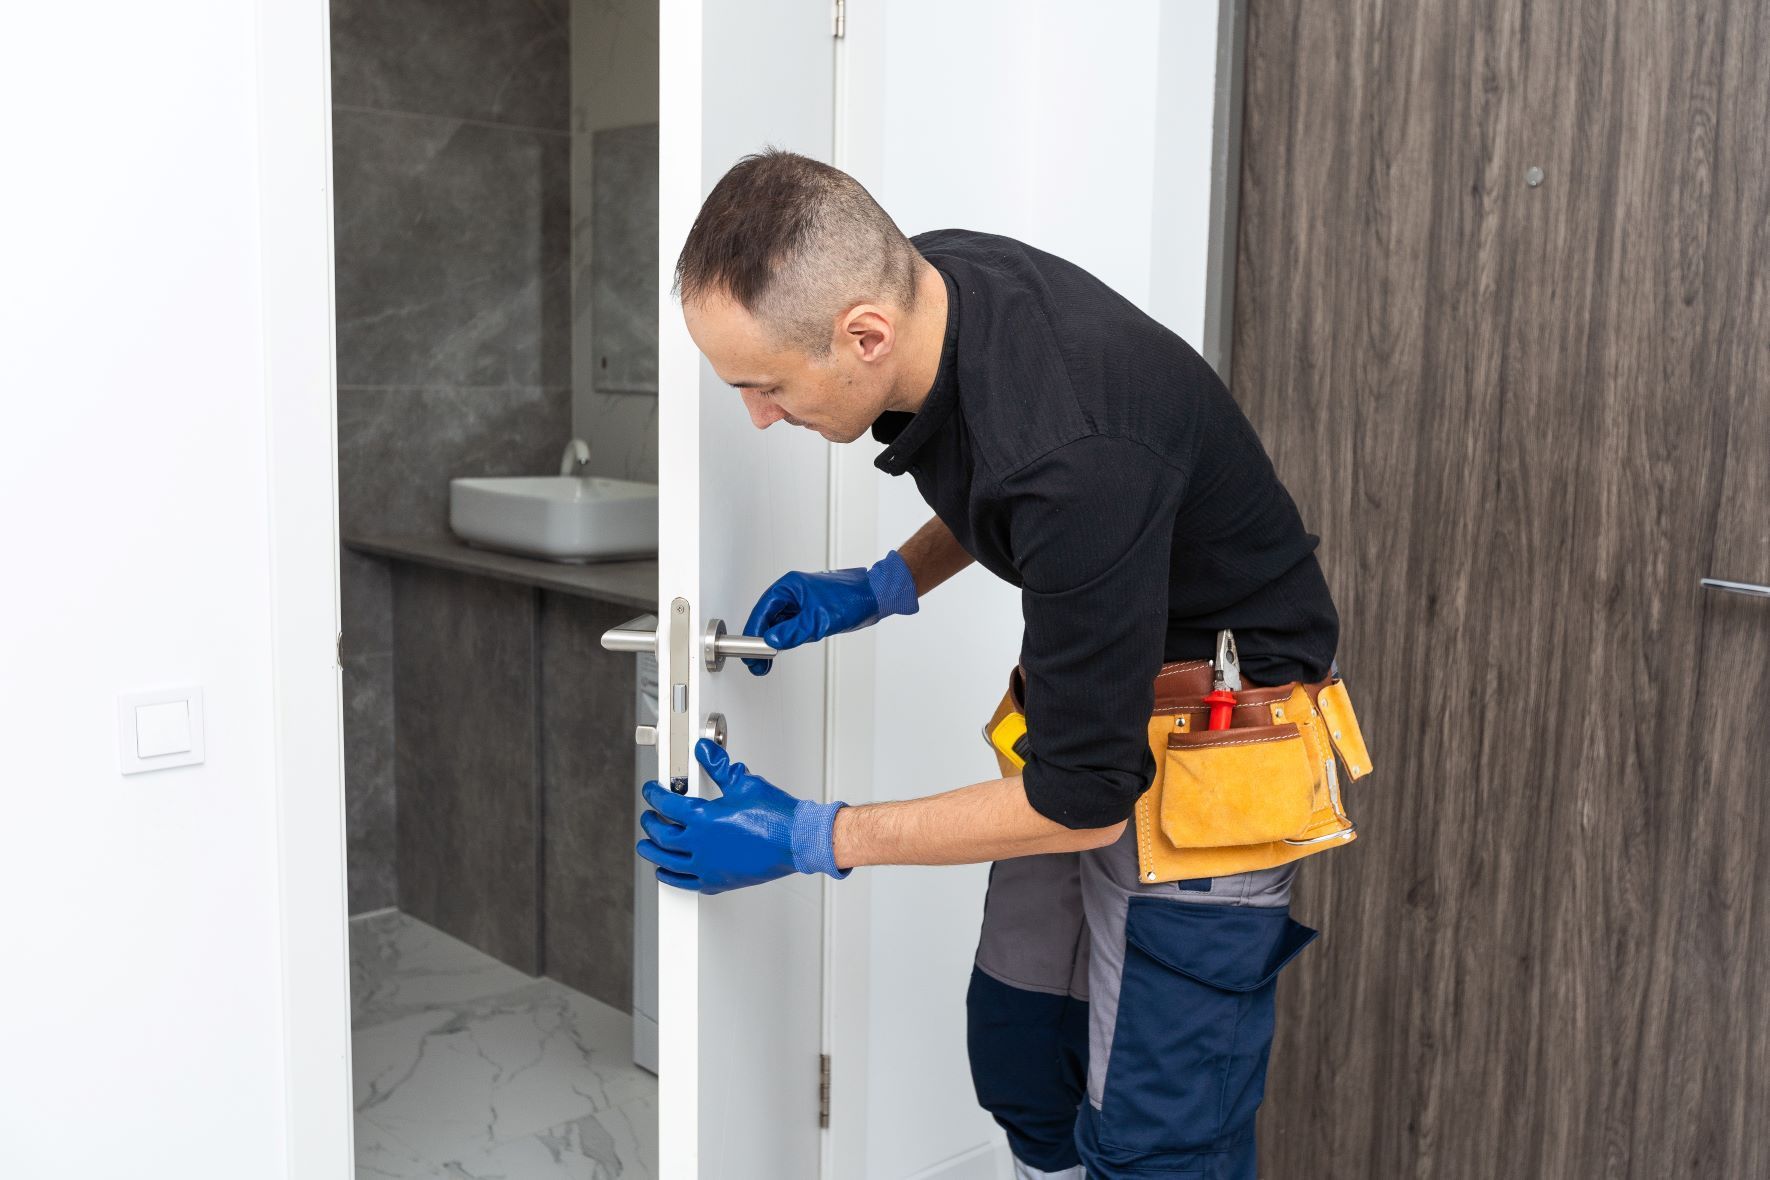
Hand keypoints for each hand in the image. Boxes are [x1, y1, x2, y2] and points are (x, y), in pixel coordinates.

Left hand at [635, 738, 848, 893]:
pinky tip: (667, 873)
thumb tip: (705, 750)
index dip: (654, 795)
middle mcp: (700, 845)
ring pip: (668, 862)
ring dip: (653, 852)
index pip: (667, 805)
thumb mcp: (743, 783)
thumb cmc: (776, 816)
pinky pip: (687, 882)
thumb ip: (719, 766)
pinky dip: (673, 877)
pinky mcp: (719, 880)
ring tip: (646, 846)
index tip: (652, 790)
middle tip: (648, 816)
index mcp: (703, 819)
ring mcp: (708, 866)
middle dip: (650, 823)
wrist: (797, 841)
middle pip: (662, 835)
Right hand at [742, 550, 918, 674]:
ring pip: (779, 623)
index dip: (753, 631)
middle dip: (761, 640)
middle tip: (756, 662)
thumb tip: (771, 642)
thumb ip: (792, 633)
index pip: (763, 610)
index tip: (748, 650)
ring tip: (766, 662)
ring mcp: (801, 601)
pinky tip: (781, 650)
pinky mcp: (810, 610)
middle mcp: (792, 592)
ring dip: (772, 641)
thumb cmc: (851, 598)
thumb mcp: (817, 620)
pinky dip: (785, 637)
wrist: (875, 595)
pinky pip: (791, 625)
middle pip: (768, 617)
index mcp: (789, 586)